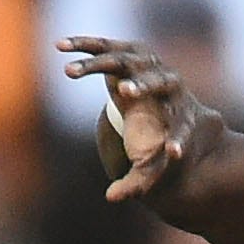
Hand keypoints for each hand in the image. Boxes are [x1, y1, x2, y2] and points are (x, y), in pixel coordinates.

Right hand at [57, 36, 201, 201]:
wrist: (164, 96)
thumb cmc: (161, 134)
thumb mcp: (157, 159)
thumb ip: (139, 181)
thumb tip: (111, 198)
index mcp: (181, 115)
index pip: (184, 128)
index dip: (178, 139)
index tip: (170, 151)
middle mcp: (168, 82)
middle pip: (158, 81)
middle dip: (144, 85)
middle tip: (127, 92)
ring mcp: (149, 62)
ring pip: (125, 60)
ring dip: (98, 64)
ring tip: (69, 71)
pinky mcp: (128, 50)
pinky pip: (104, 47)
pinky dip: (84, 45)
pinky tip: (59, 45)